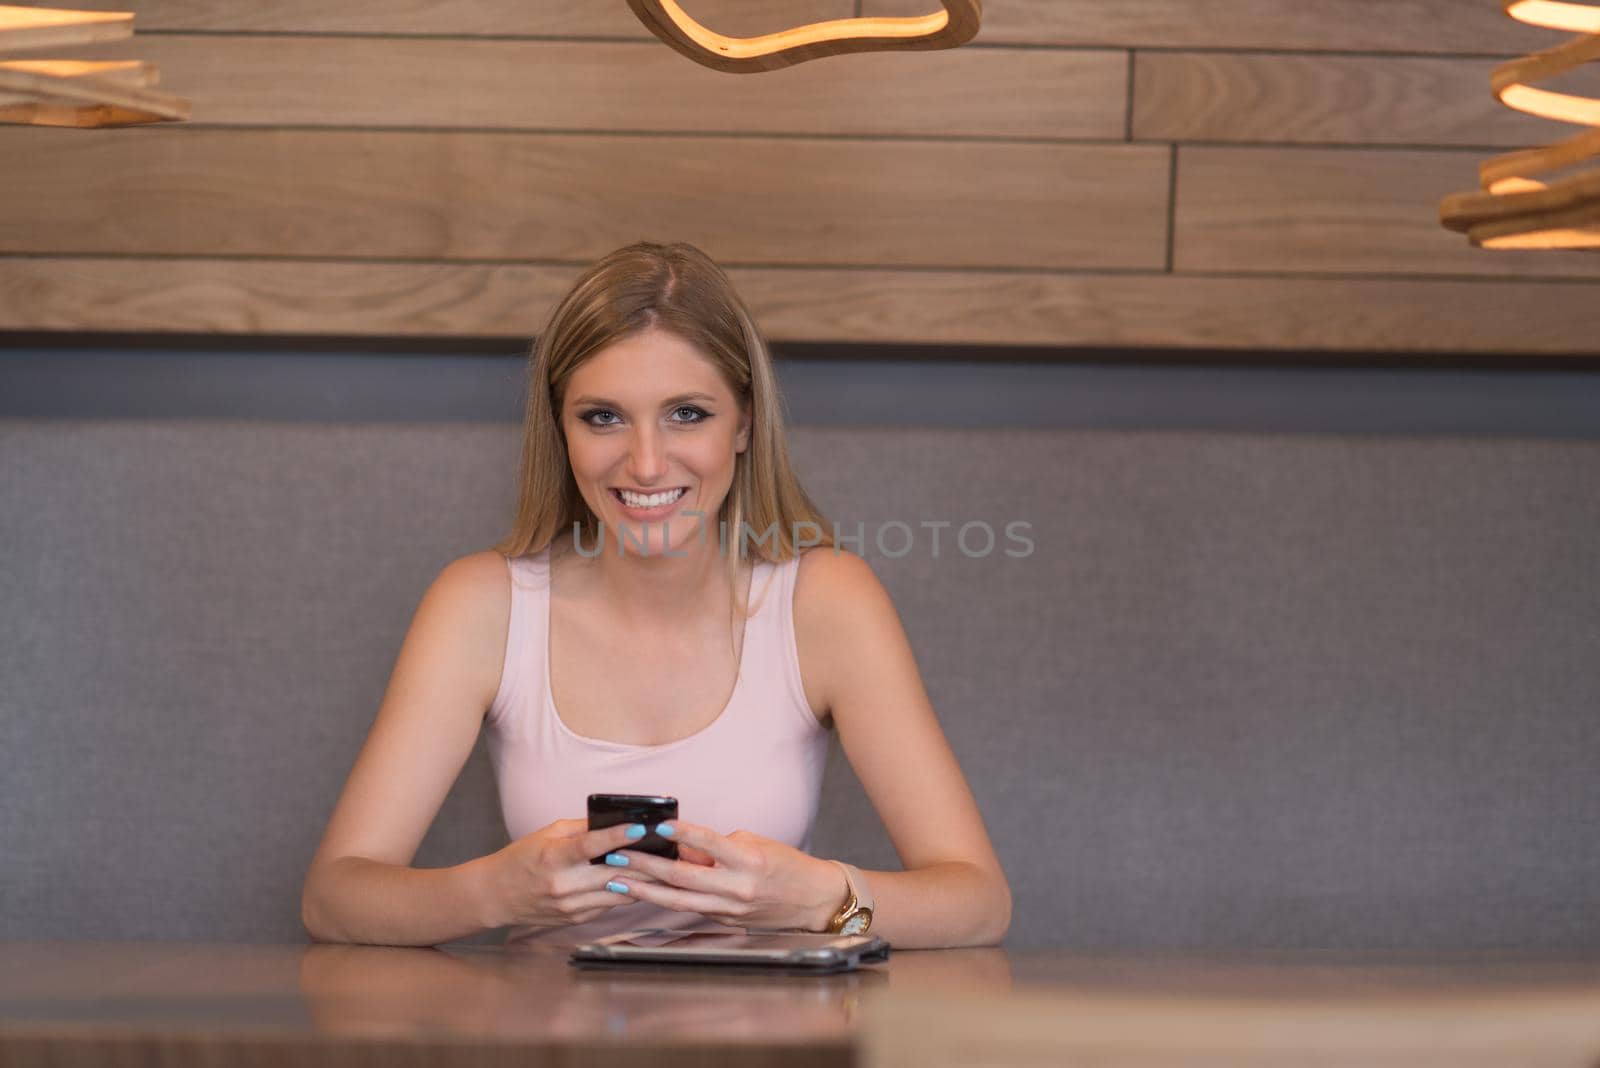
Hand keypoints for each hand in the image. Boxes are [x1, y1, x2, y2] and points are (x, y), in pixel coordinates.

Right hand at [489, 818, 662, 928]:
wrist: (496, 895)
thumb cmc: (522, 858)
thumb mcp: (548, 834)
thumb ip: (583, 829)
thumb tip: (617, 822)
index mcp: (553, 858)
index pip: (590, 846)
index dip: (617, 836)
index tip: (641, 827)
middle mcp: (563, 885)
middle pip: (613, 873)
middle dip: (644, 861)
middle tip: (669, 848)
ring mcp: (571, 906)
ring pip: (618, 893)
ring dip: (643, 879)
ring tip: (665, 865)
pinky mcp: (577, 919)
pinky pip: (610, 904)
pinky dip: (626, 891)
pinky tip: (643, 881)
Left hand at [599, 821, 845, 931]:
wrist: (813, 900)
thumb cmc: (785, 865)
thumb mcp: (755, 845)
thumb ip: (717, 848)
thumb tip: (682, 848)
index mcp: (748, 861)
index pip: (709, 842)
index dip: (682, 833)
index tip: (656, 825)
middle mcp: (737, 887)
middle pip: (682, 877)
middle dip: (646, 865)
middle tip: (618, 855)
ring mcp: (729, 909)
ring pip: (678, 900)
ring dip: (644, 890)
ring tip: (617, 882)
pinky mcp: (724, 921)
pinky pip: (690, 908)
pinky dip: (664, 899)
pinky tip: (644, 892)